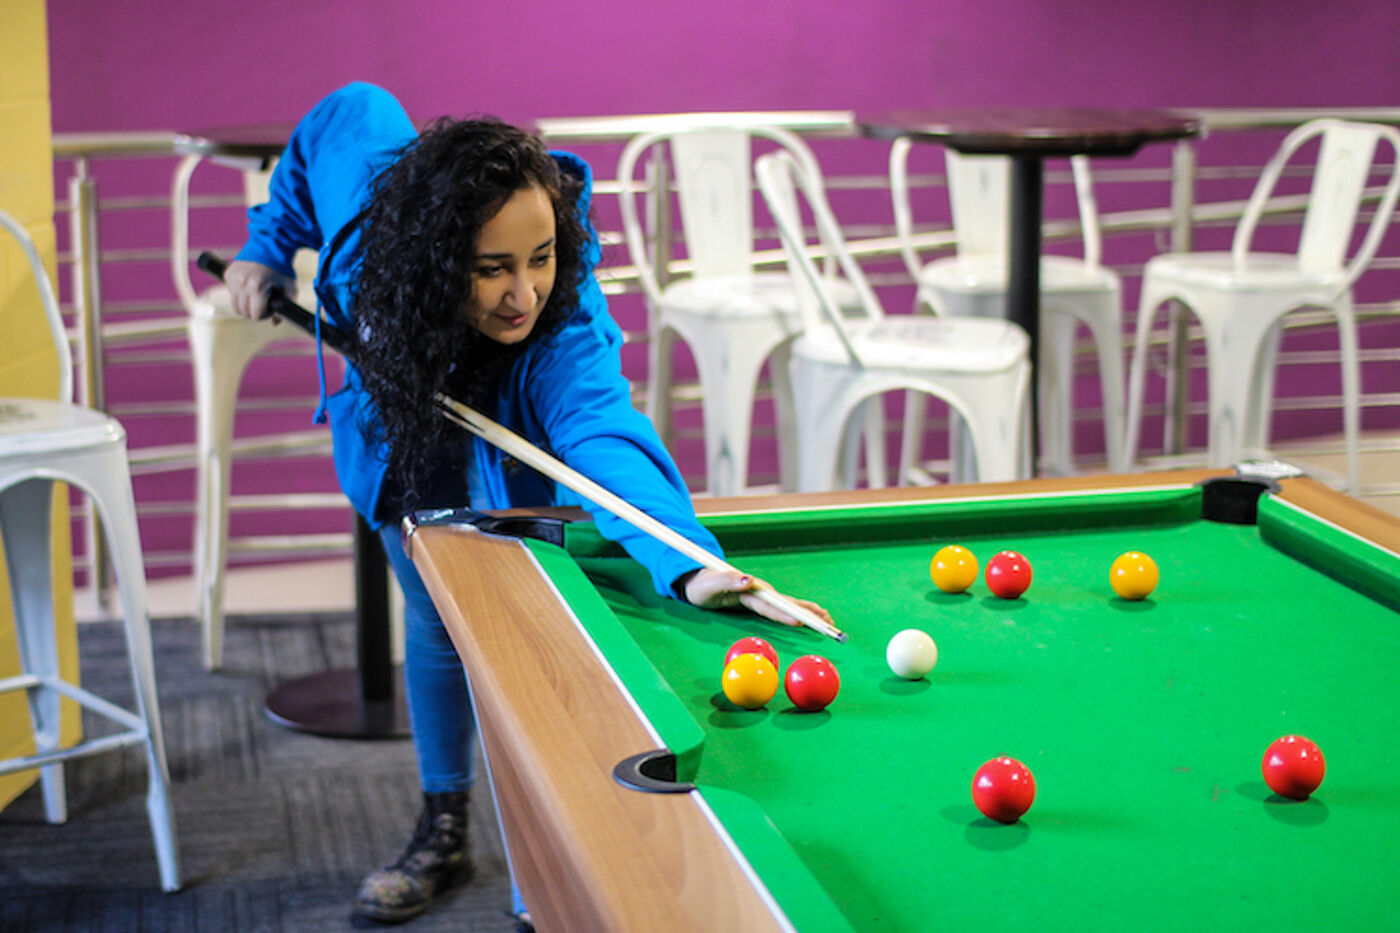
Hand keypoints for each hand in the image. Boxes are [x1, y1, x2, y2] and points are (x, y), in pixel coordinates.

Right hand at [224, 260, 294, 320]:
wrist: (270, 246)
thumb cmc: (282, 270)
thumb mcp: (290, 289)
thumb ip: (285, 308)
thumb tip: (274, 322)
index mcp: (257, 287)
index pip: (255, 315)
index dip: (264, 315)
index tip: (270, 309)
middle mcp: (242, 283)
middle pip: (243, 312)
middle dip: (254, 312)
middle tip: (264, 304)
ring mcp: (233, 278)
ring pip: (235, 305)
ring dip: (245, 305)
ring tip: (257, 298)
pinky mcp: (228, 274)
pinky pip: (231, 293)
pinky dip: (240, 294)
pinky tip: (250, 287)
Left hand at [683, 568, 832, 628]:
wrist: (700, 580)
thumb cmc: (702, 585)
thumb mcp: (710, 584)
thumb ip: (728, 581)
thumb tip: (749, 579)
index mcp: (751, 590)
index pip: (772, 605)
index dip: (787, 613)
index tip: (801, 621)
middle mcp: (762, 592)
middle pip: (789, 604)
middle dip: (809, 613)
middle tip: (829, 624)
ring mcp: (764, 596)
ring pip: (791, 606)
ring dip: (811, 613)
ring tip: (830, 621)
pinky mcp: (763, 601)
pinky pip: (786, 608)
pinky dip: (802, 613)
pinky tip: (812, 619)